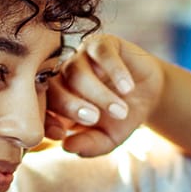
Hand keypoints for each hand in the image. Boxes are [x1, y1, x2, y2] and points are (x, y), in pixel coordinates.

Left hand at [45, 34, 164, 156]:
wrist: (150, 95)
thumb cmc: (122, 118)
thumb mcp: (108, 139)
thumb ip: (89, 145)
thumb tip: (67, 147)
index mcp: (57, 100)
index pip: (40, 109)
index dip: (47, 121)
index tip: (62, 135)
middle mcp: (63, 77)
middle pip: (53, 87)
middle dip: (70, 106)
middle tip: (93, 118)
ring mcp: (81, 58)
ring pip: (77, 71)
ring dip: (98, 93)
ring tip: (120, 110)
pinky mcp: (102, 44)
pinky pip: (102, 53)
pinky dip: (114, 70)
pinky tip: (127, 88)